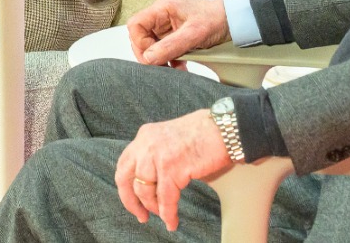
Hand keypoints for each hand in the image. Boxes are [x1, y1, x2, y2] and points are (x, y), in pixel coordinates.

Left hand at [114, 109, 232, 230]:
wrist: (224, 129)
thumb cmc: (204, 134)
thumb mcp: (169, 138)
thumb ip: (156, 155)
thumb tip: (152, 183)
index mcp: (145, 135)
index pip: (124, 164)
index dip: (126, 186)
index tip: (133, 201)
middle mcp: (146, 144)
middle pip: (125, 178)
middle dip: (130, 200)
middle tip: (141, 215)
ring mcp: (158, 156)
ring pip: (144, 191)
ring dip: (153, 207)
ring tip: (163, 216)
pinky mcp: (172, 168)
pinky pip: (165, 198)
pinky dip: (168, 213)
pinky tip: (172, 221)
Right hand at [128, 0, 229, 66]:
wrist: (233, 22)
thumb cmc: (215, 19)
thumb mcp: (193, 34)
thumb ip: (171, 46)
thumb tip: (148, 58)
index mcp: (161, 10)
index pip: (136, 25)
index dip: (139, 42)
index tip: (151, 56)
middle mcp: (161, 18)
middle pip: (141, 38)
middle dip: (149, 55)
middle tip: (161, 67)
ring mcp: (167, 29)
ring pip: (152, 48)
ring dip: (160, 61)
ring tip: (173, 71)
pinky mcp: (175, 39)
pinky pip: (164, 52)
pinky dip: (170, 63)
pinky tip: (181, 69)